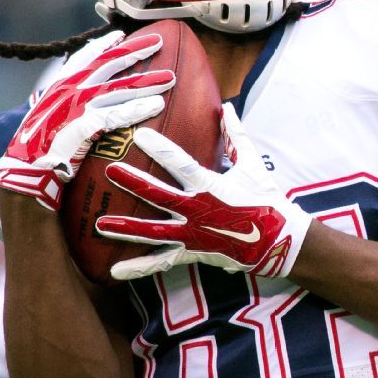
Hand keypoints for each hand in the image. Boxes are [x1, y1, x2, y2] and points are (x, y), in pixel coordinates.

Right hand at [0, 31, 174, 210]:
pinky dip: (139, 109)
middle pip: (109, 63)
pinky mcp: (85, 124)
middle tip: (158, 41)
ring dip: (147, 82)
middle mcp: (70, 89)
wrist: (25, 168)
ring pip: (120, 88)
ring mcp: (77, 105)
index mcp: (60, 85)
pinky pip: (118, 114)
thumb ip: (66, 103)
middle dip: (135, 50)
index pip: (84, 56)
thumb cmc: (38, 146)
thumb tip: (84, 100)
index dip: (104, 44)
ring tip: (170, 77)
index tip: (121, 34)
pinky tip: (158, 105)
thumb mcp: (49, 115)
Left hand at [97, 103, 312, 279]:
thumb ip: (236, 136)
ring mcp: (192, 234)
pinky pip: (161, 261)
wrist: (278, 241)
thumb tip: (227, 107)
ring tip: (100, 224)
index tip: (138, 135)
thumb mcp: (252, 164)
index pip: (178, 162)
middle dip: (133, 181)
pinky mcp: (192, 253)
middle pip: (158, 194)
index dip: (158, 147)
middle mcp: (197, 210)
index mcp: (210, 185)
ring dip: (125, 227)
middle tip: (110, 169)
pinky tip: (115, 271)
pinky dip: (139, 267)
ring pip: (153, 231)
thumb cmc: (265, 199)